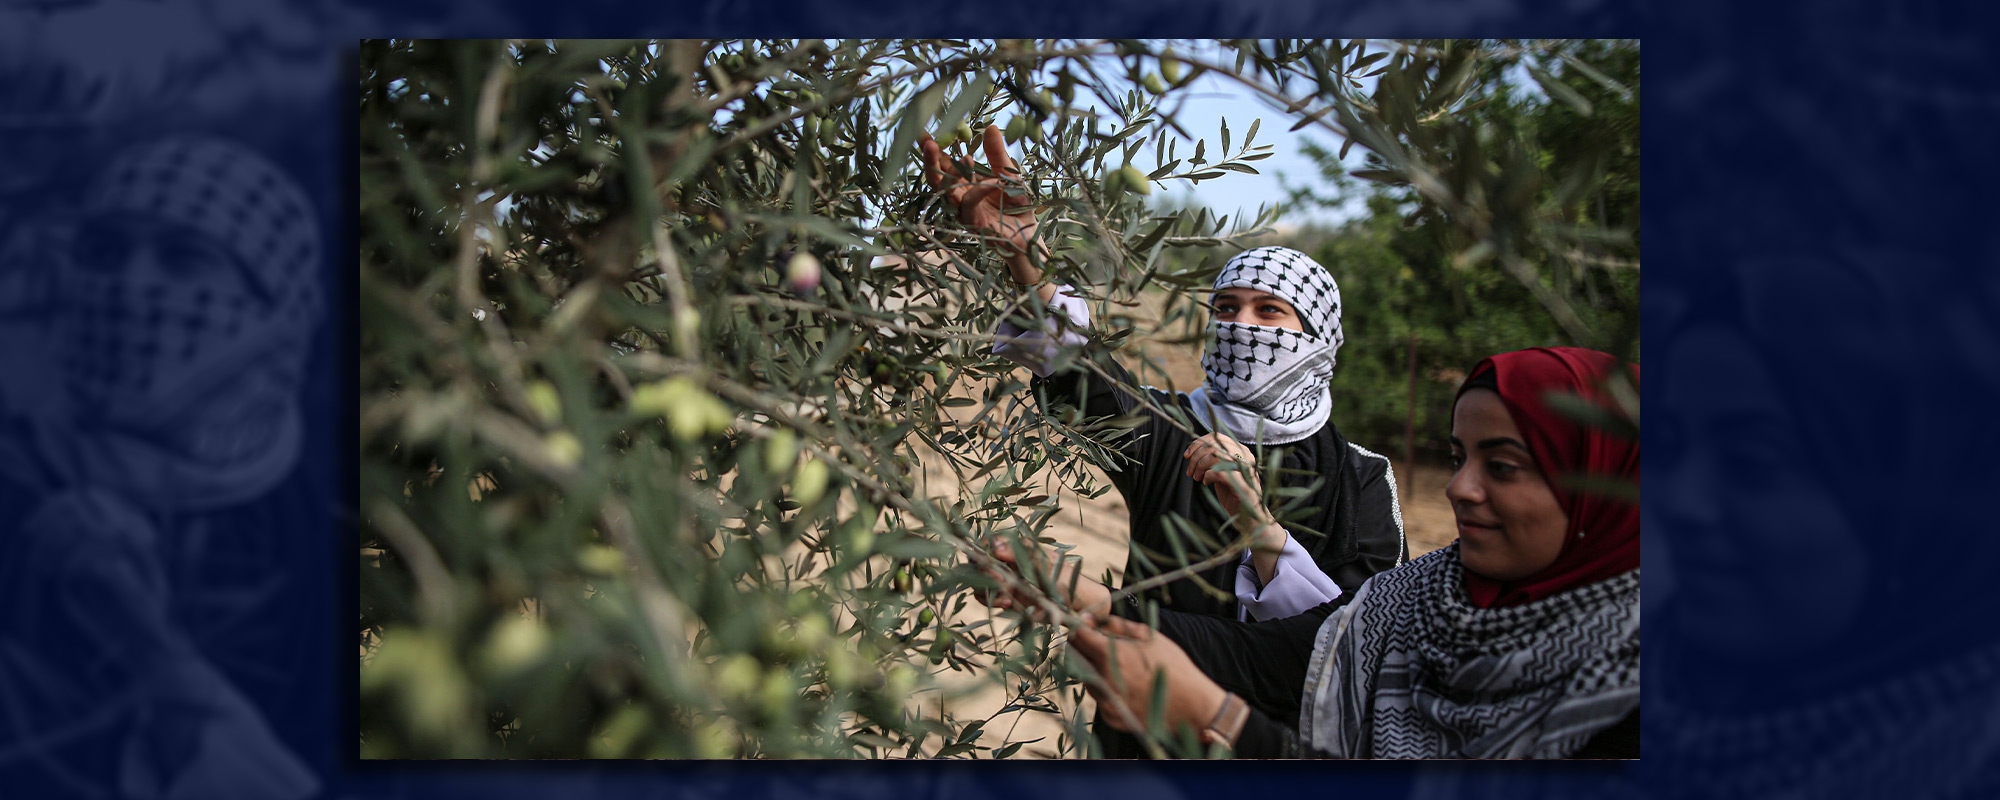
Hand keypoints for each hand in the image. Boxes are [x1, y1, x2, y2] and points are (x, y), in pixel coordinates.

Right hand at [919, 125, 1040, 278]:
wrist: (1027, 232)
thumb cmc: (1015, 204)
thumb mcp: (1007, 173)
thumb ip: (996, 153)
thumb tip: (989, 126)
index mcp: (964, 183)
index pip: (944, 164)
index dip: (935, 149)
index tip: (924, 132)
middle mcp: (958, 196)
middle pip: (937, 178)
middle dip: (931, 160)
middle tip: (928, 141)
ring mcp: (963, 211)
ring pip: (947, 192)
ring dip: (948, 174)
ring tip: (955, 156)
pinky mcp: (972, 223)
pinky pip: (970, 203)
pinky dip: (979, 190)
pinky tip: (992, 181)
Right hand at [979, 537, 1110, 616]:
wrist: (1078, 604)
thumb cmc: (1065, 577)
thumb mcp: (1045, 564)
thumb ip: (1020, 555)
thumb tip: (996, 547)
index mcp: (1016, 547)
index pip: (988, 542)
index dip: (984, 550)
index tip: (991, 559)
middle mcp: (1007, 562)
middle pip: (978, 563)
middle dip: (984, 573)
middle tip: (1001, 581)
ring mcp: (1005, 581)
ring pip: (979, 582)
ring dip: (986, 589)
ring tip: (1006, 597)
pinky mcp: (1006, 598)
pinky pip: (988, 598)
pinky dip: (993, 601)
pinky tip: (1008, 603)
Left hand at [1066, 612, 1228, 736]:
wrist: (1192, 706)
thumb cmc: (1172, 666)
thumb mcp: (1148, 636)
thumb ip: (1115, 625)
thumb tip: (1087, 618)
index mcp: (1111, 656)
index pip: (1078, 637)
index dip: (1078, 629)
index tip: (1082, 626)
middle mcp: (1103, 680)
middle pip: (1076, 659)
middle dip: (1083, 649)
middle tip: (1098, 644)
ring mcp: (1106, 702)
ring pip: (1086, 679)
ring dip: (1094, 669)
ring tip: (1121, 667)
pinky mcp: (1110, 717)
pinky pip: (1100, 698)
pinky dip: (1107, 689)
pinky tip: (1127, 686)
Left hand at [1183, 433, 1270, 532]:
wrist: (1251, 520)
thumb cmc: (1235, 496)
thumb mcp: (1223, 473)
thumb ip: (1215, 460)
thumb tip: (1195, 449)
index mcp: (1242, 452)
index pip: (1216, 436)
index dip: (1198, 443)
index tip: (1187, 455)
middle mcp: (1246, 457)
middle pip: (1214, 444)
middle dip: (1196, 456)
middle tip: (1190, 471)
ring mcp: (1246, 470)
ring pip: (1215, 455)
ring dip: (1200, 466)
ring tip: (1197, 477)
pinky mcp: (1244, 485)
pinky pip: (1219, 471)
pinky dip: (1207, 476)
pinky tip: (1206, 483)